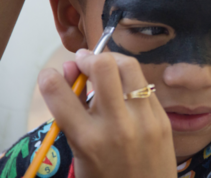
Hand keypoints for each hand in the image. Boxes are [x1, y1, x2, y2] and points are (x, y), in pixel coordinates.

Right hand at [38, 49, 176, 177]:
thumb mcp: (79, 152)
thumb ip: (73, 112)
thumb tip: (72, 72)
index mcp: (88, 140)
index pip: (58, 92)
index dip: (48, 77)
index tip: (54, 75)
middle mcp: (118, 126)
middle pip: (104, 66)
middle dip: (89, 58)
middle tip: (85, 63)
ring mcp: (145, 120)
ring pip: (129, 66)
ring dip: (112, 61)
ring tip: (106, 69)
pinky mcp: (162, 119)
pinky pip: (144, 85)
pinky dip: (130, 80)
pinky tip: (125, 89)